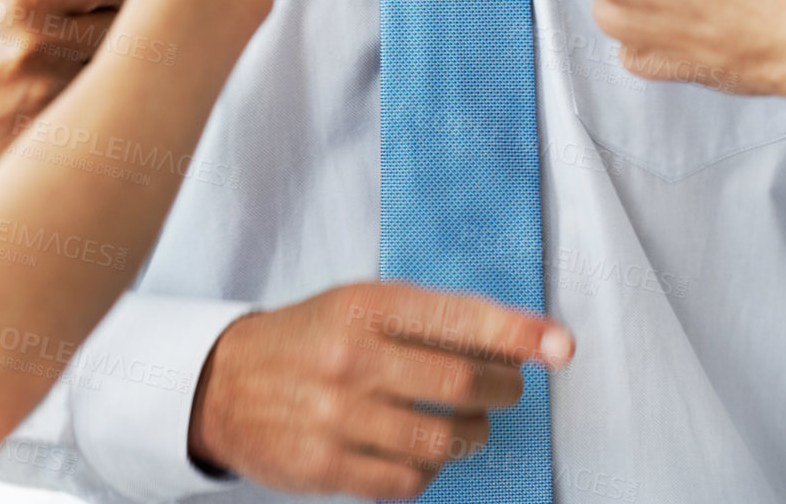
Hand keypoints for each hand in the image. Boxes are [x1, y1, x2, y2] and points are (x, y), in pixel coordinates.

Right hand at [0, 0, 130, 242]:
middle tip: (92, 33)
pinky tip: (63, 105)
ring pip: (119, 65)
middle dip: (115, 23)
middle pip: (127, 19)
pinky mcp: (57, 135)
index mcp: (20, 7)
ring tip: (73, 72)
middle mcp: (39, 47)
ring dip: (107, 65)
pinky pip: (102, 107)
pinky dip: (93, 104)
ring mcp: (52, 94)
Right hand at [189, 281, 572, 496]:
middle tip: (509, 388)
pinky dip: (430, 471)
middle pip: (459, 382)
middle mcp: (352, 356)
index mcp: (365, 304)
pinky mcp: (325, 467)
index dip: (516, 333)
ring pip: (440, 439)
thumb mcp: (360, 305)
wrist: (224, 382)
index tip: (561, 345)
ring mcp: (336, 416)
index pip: (457, 317)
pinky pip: (407, 481)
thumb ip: (426, 320)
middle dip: (502, 388)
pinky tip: (426, 454)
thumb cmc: (310, 337)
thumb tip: (509, 339)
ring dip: (472, 434)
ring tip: (472, 424)